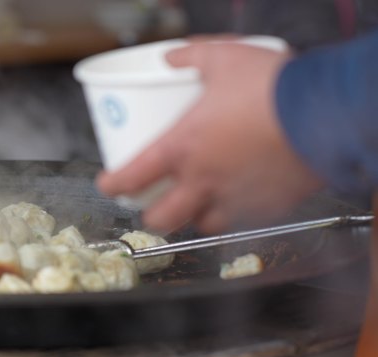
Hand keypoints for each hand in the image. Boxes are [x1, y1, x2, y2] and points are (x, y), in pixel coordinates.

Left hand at [97, 40, 323, 233]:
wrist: (324, 111)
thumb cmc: (271, 87)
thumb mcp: (224, 58)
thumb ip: (193, 56)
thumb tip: (172, 56)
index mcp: (182, 147)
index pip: (131, 177)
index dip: (112, 186)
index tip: (107, 185)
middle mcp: (202, 180)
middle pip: (160, 218)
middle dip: (151, 214)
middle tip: (153, 202)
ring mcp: (234, 199)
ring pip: (201, 225)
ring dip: (193, 217)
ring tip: (195, 203)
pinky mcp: (266, 208)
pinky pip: (241, 223)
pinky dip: (232, 216)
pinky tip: (236, 200)